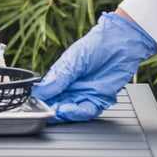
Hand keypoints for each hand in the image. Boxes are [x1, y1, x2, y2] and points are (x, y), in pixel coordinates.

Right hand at [31, 10, 156, 122]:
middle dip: (51, 109)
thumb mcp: (73, 60)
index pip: (47, 92)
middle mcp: (72, 86)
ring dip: (63, 113)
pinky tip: (69, 110)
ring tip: (57, 112)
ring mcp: (85, 93)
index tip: (34, 105)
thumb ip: (58, 78)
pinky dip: (77, 113)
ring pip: (71, 109)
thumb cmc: (96, 45)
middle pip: (58, 103)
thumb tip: (40, 92)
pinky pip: (87, 110)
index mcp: (62, 76)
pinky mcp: (99, 98)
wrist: (121, 43)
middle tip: (45, 112)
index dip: (40, 99)